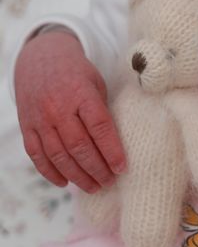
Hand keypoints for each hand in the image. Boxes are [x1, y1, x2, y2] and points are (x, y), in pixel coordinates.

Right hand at [14, 29, 126, 192]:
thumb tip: (118, 145)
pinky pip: (36, 155)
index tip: (122, 168)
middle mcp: (57, 107)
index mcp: (80, 93)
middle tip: (109, 182)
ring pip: (58, 155)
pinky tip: (65, 182)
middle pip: (78, 146)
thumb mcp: (96, 83)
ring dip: (77, 176)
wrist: (40, 59)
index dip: (111, 150)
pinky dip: (50, 172)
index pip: (99, 127)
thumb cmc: (76, 74)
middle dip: (96, 169)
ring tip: (93, 187)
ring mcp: (39, 119)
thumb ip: (103, 110)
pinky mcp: (26, 126)